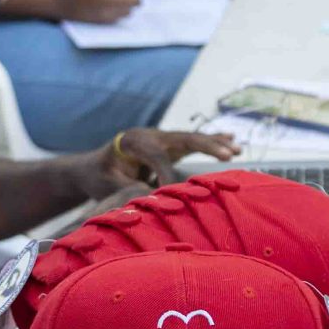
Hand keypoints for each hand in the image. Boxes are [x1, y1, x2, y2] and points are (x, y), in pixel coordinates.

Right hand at [54, 0, 141, 24]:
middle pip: (136, 1)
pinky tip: (112, 8)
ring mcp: (110, 12)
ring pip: (129, 11)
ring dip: (127, 6)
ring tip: (120, 2)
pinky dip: (119, 13)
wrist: (67, 2)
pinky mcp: (106, 21)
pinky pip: (120, 18)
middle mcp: (113, 0)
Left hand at [100, 128, 240, 191]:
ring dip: (215, 143)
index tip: (169, 191)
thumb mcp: (106, 185)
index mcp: (132, 141)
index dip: (165, 173)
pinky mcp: (168, 146)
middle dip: (207, 146)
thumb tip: (151, 193)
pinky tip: (231, 139)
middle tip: (228, 154)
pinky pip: (193, 143)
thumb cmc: (98, 177)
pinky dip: (211, 141)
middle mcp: (150, 135)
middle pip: (182, 138)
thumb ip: (127, 188)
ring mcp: (161, 138)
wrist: (92, 167)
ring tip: (237, 149)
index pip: (157, 155)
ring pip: (192, 139)